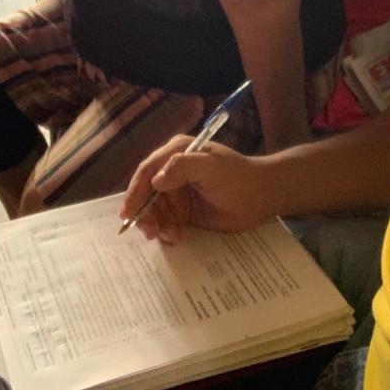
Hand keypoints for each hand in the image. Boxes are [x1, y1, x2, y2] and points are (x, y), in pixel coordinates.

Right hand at [120, 135, 273, 243]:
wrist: (262, 196)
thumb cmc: (237, 177)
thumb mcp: (211, 168)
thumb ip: (182, 168)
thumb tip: (155, 181)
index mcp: (176, 152)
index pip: (147, 170)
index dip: (134, 191)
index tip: (127, 213)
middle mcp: (172, 171)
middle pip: (146, 193)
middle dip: (145, 213)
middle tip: (150, 232)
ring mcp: (177, 191)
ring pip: (154, 210)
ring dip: (156, 224)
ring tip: (169, 236)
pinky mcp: (184, 210)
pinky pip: (165, 222)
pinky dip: (166, 231)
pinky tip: (176, 237)